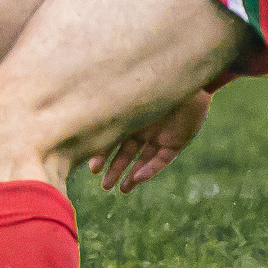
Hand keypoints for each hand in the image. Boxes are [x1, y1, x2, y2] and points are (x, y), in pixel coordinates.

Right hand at [87, 88, 213, 193]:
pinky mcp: (175, 143)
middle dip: (115, 170)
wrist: (185, 78)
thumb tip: (82, 127)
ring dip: (132, 175)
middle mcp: (143, 128)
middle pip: (127, 153)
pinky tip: (138, 178)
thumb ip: (111, 116)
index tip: (93, 169)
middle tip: (105, 186)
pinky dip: (150, 169)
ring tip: (121, 189)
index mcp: (130, 117)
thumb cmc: (153, 84)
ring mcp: (159, 136)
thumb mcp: (128, 103)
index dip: (103, 156)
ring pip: (143, 160)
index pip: (113, 141)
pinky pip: (161, 160)